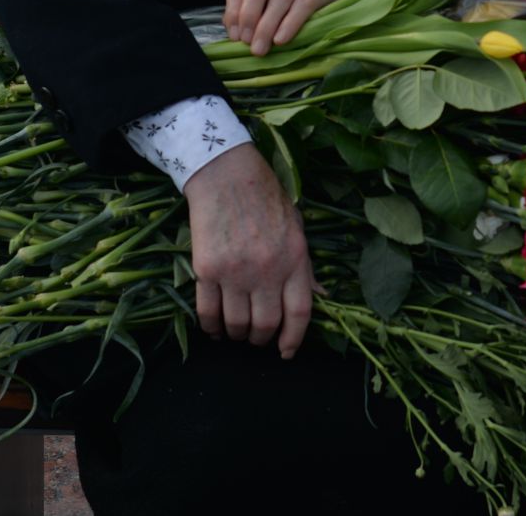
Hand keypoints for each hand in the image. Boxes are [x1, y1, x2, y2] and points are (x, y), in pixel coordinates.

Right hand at [184, 143, 315, 356]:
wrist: (226, 174)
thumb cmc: (265, 197)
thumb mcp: (296, 227)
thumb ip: (304, 265)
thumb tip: (318, 296)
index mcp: (295, 258)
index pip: (300, 313)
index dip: (294, 339)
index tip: (286, 352)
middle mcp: (268, 270)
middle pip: (266, 324)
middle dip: (261, 339)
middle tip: (256, 338)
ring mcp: (236, 272)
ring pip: (236, 324)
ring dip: (236, 335)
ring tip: (235, 333)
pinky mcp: (207, 269)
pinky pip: (208, 312)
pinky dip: (211, 327)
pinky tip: (214, 328)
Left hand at [224, 0, 380, 55]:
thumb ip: (256, 0)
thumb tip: (236, 30)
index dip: (233, 8)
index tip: (234, 34)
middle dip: (248, 15)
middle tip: (245, 41)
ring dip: (267, 26)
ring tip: (260, 48)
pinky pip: (303, 5)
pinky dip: (290, 23)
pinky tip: (281, 39)